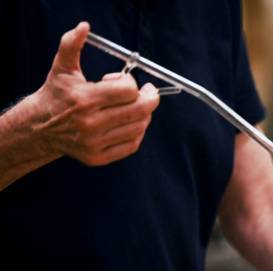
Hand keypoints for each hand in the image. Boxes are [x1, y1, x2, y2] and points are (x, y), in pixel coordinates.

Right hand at [32, 22, 159, 165]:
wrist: (40, 127)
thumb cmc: (57, 94)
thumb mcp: (63, 67)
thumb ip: (72, 44)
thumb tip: (84, 27)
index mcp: (84, 99)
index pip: (128, 90)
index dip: (131, 82)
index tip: (126, 80)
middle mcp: (90, 123)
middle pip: (139, 110)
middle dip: (149, 98)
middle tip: (148, 92)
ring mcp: (94, 143)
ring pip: (139, 127)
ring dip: (144, 115)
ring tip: (135, 107)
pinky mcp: (97, 158)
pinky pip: (132, 145)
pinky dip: (137, 132)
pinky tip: (130, 123)